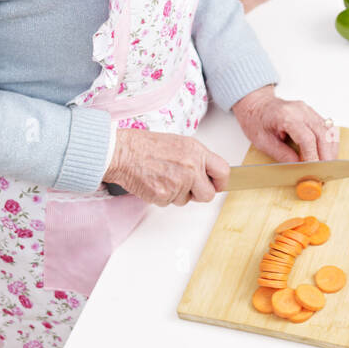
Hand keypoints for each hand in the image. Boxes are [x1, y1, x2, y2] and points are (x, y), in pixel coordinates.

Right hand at [109, 128, 230, 206]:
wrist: (125, 152)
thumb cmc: (148, 146)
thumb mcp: (180, 144)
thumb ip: (197, 159)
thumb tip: (209, 174)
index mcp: (197, 152)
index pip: (223, 172)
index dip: (221, 182)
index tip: (217, 185)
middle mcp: (191, 168)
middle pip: (208, 195)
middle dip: (199, 194)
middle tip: (187, 186)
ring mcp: (178, 183)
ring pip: (186, 200)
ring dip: (177, 194)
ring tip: (164, 177)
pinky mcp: (164, 195)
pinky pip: (169, 203)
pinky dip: (163, 197)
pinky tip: (156, 182)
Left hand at [231, 84, 338, 162]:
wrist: (257, 104)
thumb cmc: (257, 120)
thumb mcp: (262, 141)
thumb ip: (282, 155)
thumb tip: (299, 167)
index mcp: (287, 116)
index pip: (307, 138)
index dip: (312, 156)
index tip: (314, 170)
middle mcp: (301, 111)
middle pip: (322, 134)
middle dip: (326, 155)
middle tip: (325, 171)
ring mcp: (309, 111)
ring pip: (328, 130)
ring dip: (331, 149)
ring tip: (327, 165)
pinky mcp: (312, 113)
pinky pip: (327, 128)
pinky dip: (329, 142)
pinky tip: (326, 153)